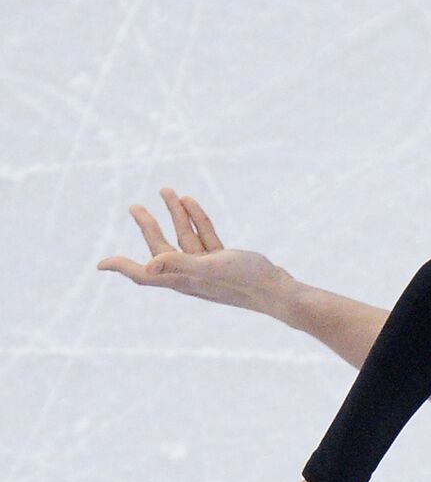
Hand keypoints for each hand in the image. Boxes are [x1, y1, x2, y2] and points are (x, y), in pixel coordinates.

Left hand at [98, 188, 296, 315]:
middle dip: (148, 226)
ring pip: (185, 238)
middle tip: (135, 206)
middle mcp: (191, 275)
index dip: (122, 267)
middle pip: (161, 249)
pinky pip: (205, 238)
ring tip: (168, 191)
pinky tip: (191, 203)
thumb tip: (147, 266)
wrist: (278, 290)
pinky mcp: (224, 261)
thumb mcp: (211, 268)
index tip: (101, 264)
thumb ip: (179, 264)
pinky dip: (197, 220)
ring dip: (176, 215)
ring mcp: (208, 268)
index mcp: (182, 280)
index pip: (145, 275)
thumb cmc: (245, 281)